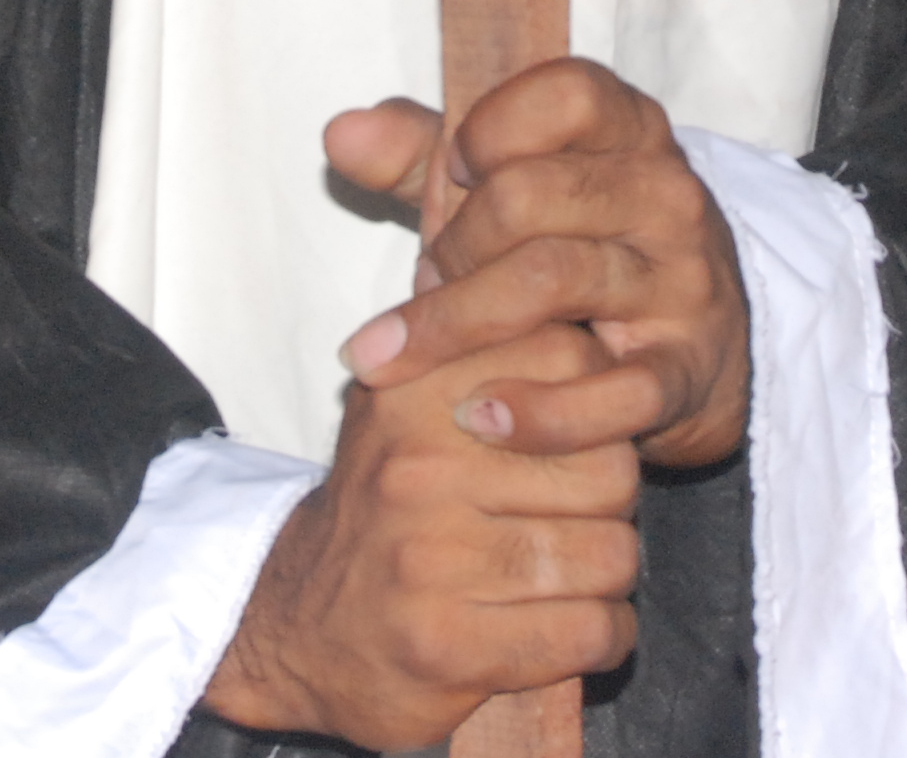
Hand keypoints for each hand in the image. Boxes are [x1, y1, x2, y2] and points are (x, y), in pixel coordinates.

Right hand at [199, 327, 638, 747]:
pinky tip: (571, 627)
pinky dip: (601, 635)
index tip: (576, 433)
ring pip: (610, 555)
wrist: (293, 626)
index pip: (573, 359)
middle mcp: (419, 470)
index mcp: (414, 394)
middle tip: (577, 516)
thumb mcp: (403, 402)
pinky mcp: (449, 648)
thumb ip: (462, 335)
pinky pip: (591, 632)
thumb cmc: (381, 507)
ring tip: (573, 575)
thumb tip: (516, 257)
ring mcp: (432, 563)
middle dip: (613, 501)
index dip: (599, 400)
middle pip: (611, 467)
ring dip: (608, 576)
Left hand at [328, 59, 751, 471]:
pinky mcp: (683, 372)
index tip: (455, 171)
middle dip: (453, 243)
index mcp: (629, 132)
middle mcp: (666, 196)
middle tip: (423, 280)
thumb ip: (424, 154)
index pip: (567, 94)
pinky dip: (535, 411)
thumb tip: (340, 133)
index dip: (491, 127)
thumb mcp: (515, 186)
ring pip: (556, 281)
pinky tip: (476, 418)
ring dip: (459, 320)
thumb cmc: (580, 247)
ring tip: (408, 353)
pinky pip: (612, 392)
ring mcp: (681, 284)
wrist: (699, 348)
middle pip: (533, 194)